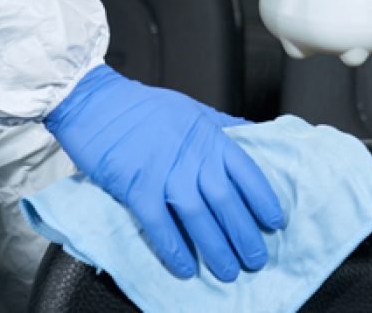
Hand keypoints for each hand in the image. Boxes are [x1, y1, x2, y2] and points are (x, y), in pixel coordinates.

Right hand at [45, 65, 284, 281]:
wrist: (96, 101)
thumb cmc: (142, 107)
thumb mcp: (193, 110)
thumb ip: (222, 126)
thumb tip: (248, 134)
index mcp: (211, 139)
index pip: (248, 173)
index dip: (263, 200)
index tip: (275, 222)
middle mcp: (194, 158)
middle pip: (227, 201)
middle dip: (244, 234)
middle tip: (257, 259)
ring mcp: (166, 173)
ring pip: (198, 217)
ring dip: (215, 247)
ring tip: (228, 271)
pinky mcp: (136, 187)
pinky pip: (159, 223)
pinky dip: (173, 247)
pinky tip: (185, 267)